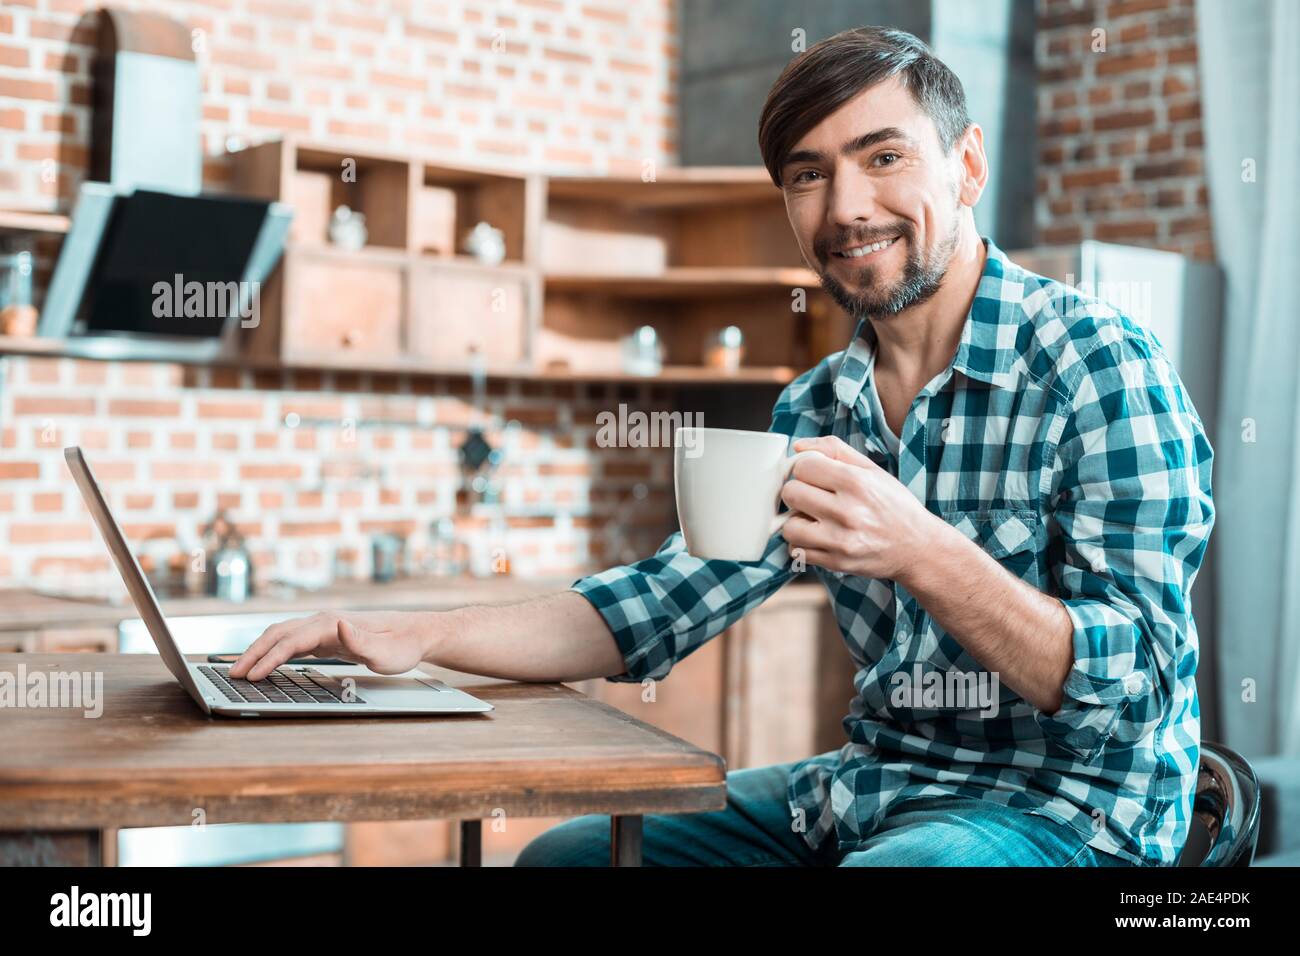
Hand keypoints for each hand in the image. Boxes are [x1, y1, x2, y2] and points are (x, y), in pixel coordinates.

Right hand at [227, 611, 433, 681]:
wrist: (415, 634)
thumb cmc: (401, 646)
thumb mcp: (386, 651)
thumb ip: (361, 640)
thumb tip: (338, 626)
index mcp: (332, 624)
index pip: (291, 641)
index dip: (269, 658)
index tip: (251, 676)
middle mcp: (324, 621)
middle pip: (278, 634)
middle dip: (253, 654)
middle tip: (232, 674)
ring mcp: (323, 627)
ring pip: (282, 635)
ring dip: (259, 650)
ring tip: (240, 671)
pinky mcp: (326, 636)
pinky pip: (292, 642)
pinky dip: (273, 651)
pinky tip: (265, 664)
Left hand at [779, 435, 939, 580]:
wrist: (918, 547)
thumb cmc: (894, 505)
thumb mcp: (872, 469)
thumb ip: (835, 450)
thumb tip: (798, 448)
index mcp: (856, 483)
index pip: (802, 467)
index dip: (806, 469)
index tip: (815, 476)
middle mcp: (848, 512)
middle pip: (791, 493)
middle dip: (799, 492)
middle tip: (813, 497)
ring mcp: (840, 540)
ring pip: (789, 526)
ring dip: (797, 521)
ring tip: (815, 519)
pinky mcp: (836, 563)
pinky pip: (796, 550)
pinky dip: (802, 543)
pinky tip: (818, 537)